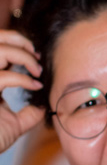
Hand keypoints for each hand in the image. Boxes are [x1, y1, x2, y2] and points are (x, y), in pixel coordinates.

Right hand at [0, 31, 43, 153]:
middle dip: (18, 39)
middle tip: (36, 55)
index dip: (18, 45)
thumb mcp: (13, 125)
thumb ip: (28, 114)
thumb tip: (44, 108)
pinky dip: (22, 79)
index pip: (0, 47)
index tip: (37, 58)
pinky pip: (1, 77)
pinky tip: (34, 86)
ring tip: (36, 69)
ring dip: (21, 55)